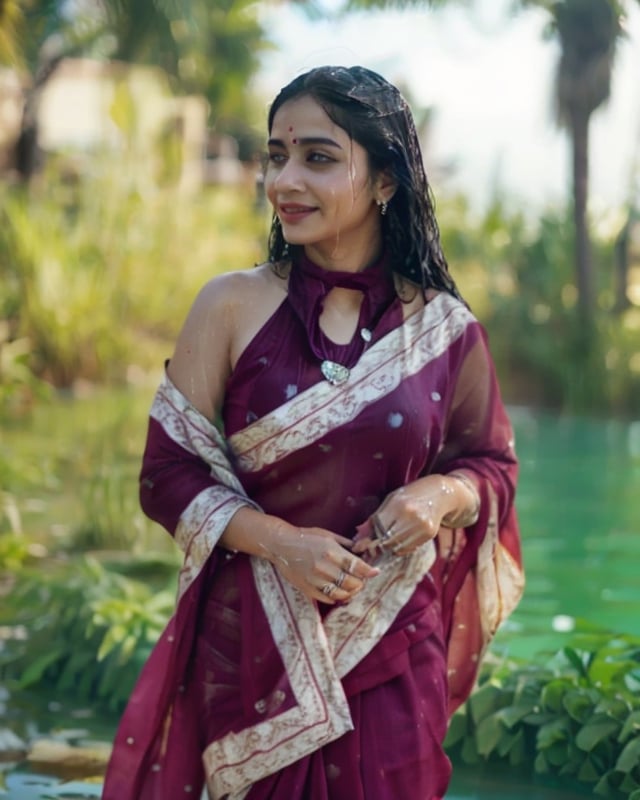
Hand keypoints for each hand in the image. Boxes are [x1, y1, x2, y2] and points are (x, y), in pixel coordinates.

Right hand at [267, 525, 379, 604]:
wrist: (281, 545)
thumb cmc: (305, 537)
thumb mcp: (327, 534)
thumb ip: (345, 543)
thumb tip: (361, 549)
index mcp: (332, 551)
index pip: (356, 566)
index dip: (369, 571)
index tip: (376, 572)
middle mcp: (325, 567)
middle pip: (352, 582)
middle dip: (361, 583)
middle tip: (362, 581)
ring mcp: (316, 579)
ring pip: (341, 593)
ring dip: (351, 593)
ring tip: (353, 589)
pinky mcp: (307, 588)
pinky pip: (327, 598)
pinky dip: (337, 597)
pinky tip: (339, 593)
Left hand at [353, 474, 475, 557]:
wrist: (439, 493)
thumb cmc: (411, 495)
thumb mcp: (391, 500)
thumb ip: (376, 517)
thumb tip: (358, 534)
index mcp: (399, 504)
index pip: (378, 527)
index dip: (367, 539)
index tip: (359, 546)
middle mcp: (411, 515)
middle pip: (387, 539)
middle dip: (376, 547)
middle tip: (368, 551)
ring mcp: (422, 525)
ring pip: (398, 547)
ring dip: (387, 549)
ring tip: (382, 547)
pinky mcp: (429, 534)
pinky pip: (409, 548)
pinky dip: (400, 548)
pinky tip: (397, 542)